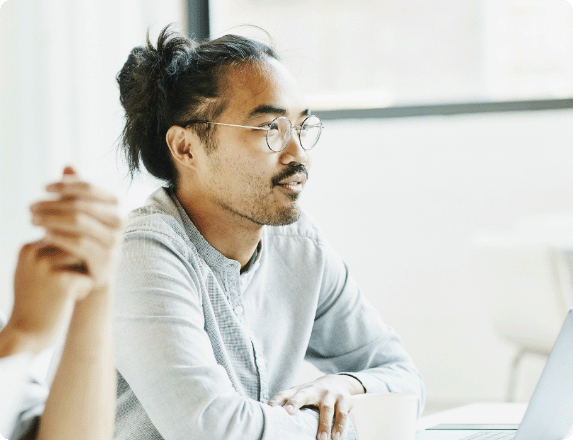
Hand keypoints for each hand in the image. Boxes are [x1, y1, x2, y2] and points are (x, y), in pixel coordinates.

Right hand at [3, 241, 93, 354]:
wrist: (27, 333)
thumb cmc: (35, 302)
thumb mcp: (34, 270)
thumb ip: (48, 250)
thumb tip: (76, 232)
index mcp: (28, 248)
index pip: (67, 240)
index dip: (66, 262)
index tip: (49, 281)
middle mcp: (35, 253)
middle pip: (77, 249)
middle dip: (77, 268)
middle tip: (58, 289)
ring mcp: (46, 266)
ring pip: (85, 261)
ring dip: (81, 278)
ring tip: (61, 294)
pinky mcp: (61, 280)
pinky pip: (88, 277)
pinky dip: (84, 290)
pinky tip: (66, 301)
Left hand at [29, 167, 122, 289]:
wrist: (90, 274)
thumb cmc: (83, 238)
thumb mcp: (81, 213)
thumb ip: (76, 192)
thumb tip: (68, 166)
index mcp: (114, 205)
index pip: (88, 187)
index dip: (65, 185)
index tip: (43, 187)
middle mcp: (119, 221)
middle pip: (81, 204)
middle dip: (52, 204)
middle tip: (30, 207)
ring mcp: (114, 240)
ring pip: (79, 222)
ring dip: (51, 219)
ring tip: (32, 220)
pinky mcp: (105, 259)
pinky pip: (79, 243)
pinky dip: (59, 237)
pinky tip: (43, 235)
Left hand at [268, 374, 364, 439]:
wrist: (338, 382)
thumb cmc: (313, 393)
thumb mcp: (299, 394)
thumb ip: (285, 402)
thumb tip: (266, 413)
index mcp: (300, 390)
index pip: (284, 394)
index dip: (276, 401)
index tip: (269, 409)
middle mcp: (314, 390)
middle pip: (303, 395)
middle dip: (295, 402)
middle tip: (288, 413)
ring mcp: (329, 394)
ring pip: (326, 409)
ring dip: (324, 425)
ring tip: (321, 439)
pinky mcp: (344, 400)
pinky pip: (342, 414)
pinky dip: (339, 426)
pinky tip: (336, 437)